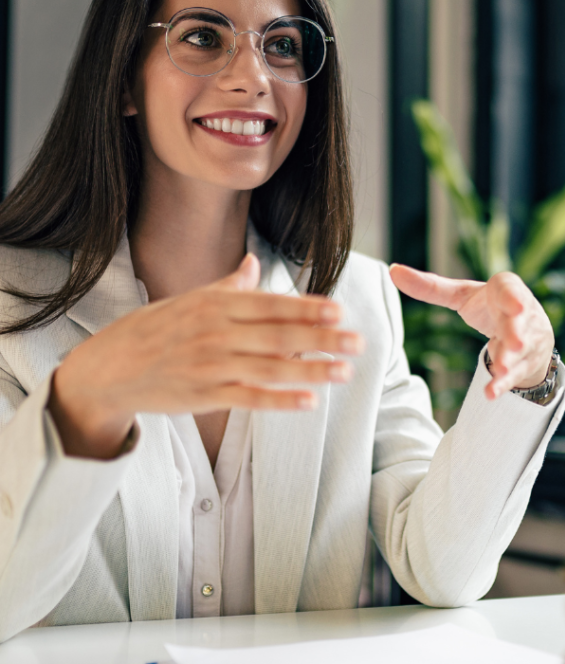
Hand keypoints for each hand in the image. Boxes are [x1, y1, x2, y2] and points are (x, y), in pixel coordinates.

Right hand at [49, 254, 364, 459]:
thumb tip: (254, 261)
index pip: (270, 305)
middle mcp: (215, 332)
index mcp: (215, 304)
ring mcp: (210, 366)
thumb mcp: (189, 300)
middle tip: (358, 342)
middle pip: (278, 335)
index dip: (307, 308)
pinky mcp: (204, 396)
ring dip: (311, 370)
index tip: (339, 311)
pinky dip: (280, 400)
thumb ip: (229, 286)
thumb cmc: (153, 330)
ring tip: (345, 371)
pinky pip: (249, 399)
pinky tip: (310, 402)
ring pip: (269, 367)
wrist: (106, 370)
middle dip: (322, 338)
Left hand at [389, 265, 554, 399]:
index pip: (510, 291)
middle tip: (514, 342)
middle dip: (516, 332)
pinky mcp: (524, 364)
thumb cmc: (490, 307)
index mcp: (505, 290)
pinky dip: (502, 384)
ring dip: (509, 361)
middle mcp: (521, 314)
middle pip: (517, 324)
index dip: (512, 298)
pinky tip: (490, 393)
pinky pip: (513, 375)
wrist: (528, 333)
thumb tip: (392, 270)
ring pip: (518, 352)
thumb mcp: (462, 295)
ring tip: (499, 368)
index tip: (515, 305)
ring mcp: (525, 340)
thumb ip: (430, 286)